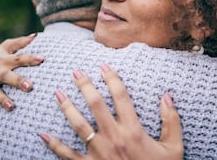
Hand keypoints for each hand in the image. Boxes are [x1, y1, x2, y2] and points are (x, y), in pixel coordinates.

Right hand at [0, 34, 43, 132]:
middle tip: (30, 86)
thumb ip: (21, 42)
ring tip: (11, 106)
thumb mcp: (6, 47)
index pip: (19, 58)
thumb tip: (36, 35)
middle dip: (18, 81)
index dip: (30, 58)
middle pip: (7, 76)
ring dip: (2, 99)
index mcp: (5, 60)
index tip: (42, 58)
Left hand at [39, 64, 183, 159]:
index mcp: (133, 131)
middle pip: (96, 105)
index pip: (121, 97)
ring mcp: (99, 153)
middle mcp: (114, 138)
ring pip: (79, 125)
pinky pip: (68, 155)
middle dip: (85, 86)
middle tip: (76, 72)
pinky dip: (54, 145)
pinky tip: (43, 134)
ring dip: (67, 107)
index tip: (104, 66)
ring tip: (58, 93)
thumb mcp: (174, 148)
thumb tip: (166, 96)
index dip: (112, 79)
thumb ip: (171, 121)